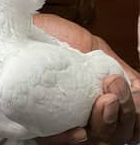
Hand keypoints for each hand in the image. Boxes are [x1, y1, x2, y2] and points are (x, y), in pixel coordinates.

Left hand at [33, 13, 139, 144]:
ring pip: (93, 140)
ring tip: (105, 100)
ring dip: (106, 123)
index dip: (133, 112)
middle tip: (114, 88)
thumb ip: (116, 67)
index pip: (123, 120)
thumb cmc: (60, 38)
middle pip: (113, 134)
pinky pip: (55, 139)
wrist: (33, 28)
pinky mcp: (38, 119)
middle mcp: (81, 111)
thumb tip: (138, 86)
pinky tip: (81, 132)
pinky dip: (70, 139)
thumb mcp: (95, 49)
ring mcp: (61, 117)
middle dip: (123, 113)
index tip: (128, 90)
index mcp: (95, 98)